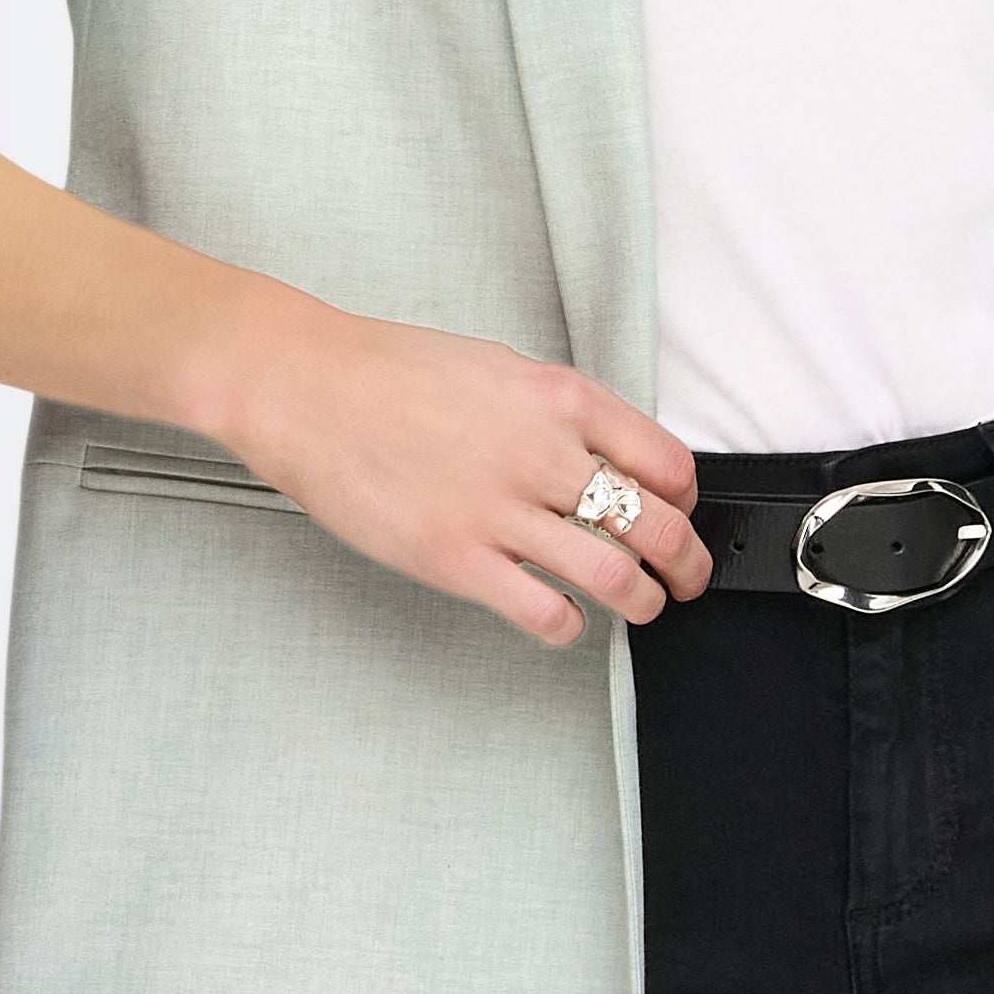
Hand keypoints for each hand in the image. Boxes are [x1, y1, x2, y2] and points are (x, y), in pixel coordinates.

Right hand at [215, 296, 715, 646]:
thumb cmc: (389, 373)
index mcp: (560, 398)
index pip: (667, 461)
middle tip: (688, 578)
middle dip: (689, 563)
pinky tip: (564, 617)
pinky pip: (546, 612)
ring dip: (646, 601)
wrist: (305, 387)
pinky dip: (571, 626)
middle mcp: (541, 452)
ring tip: (642, 606)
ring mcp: (499, 509)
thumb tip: (605, 455)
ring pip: (617, 575)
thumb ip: (558, 412)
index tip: (680, 513)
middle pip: (659, 524)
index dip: (687, 499)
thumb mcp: (499, 367)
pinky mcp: (456, 559)